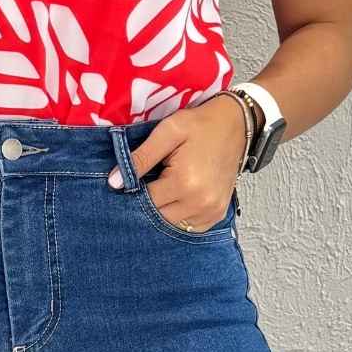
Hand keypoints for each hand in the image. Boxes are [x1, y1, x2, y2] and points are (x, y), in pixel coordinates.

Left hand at [107, 94, 244, 229]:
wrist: (237, 125)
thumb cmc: (201, 125)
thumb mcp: (167, 131)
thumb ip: (140, 157)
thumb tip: (114, 182)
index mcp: (185, 182)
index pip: (145, 201)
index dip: (133, 191)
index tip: (132, 179)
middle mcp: (200, 203)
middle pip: (157, 217)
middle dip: (148, 203)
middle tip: (150, 181)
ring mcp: (211, 211)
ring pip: (172, 224)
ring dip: (163, 210)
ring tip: (164, 186)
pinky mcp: (217, 214)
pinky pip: (189, 226)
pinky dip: (179, 215)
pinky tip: (177, 196)